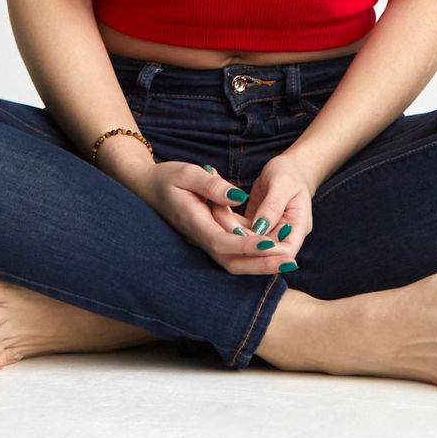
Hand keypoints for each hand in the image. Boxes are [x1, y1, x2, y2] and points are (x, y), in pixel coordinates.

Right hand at [140, 153, 312, 273]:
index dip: (246, 245)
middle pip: (230, 261)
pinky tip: (272, 252)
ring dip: (259, 264)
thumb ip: (212, 185)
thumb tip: (238, 197)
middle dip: (260, 264)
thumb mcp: (187, 172)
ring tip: (287, 260)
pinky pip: (231, 254)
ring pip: (232, 262)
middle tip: (289, 261)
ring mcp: (203, 241)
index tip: (270, 244)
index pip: (222, 242)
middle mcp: (199, 237)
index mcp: (193, 222)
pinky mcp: (209, 238)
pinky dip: (252, 256)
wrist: (147, 187)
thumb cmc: (167, 177)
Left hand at [229, 150, 313, 274]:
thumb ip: (272, 207)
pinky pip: (242, 230)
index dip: (266, 252)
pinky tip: (218, 210)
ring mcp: (270, 232)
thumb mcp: (282, 184)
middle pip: (264, 252)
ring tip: (217, 211)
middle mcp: (285, 235)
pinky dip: (230, 222)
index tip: (245, 238)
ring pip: (249, 242)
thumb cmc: (288, 173)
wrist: (287, 167)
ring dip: (232, 230)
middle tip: (223, 221)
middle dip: (242, 240)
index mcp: (299, 227)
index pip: (285, 252)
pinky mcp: (256, 227)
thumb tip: (259, 229)